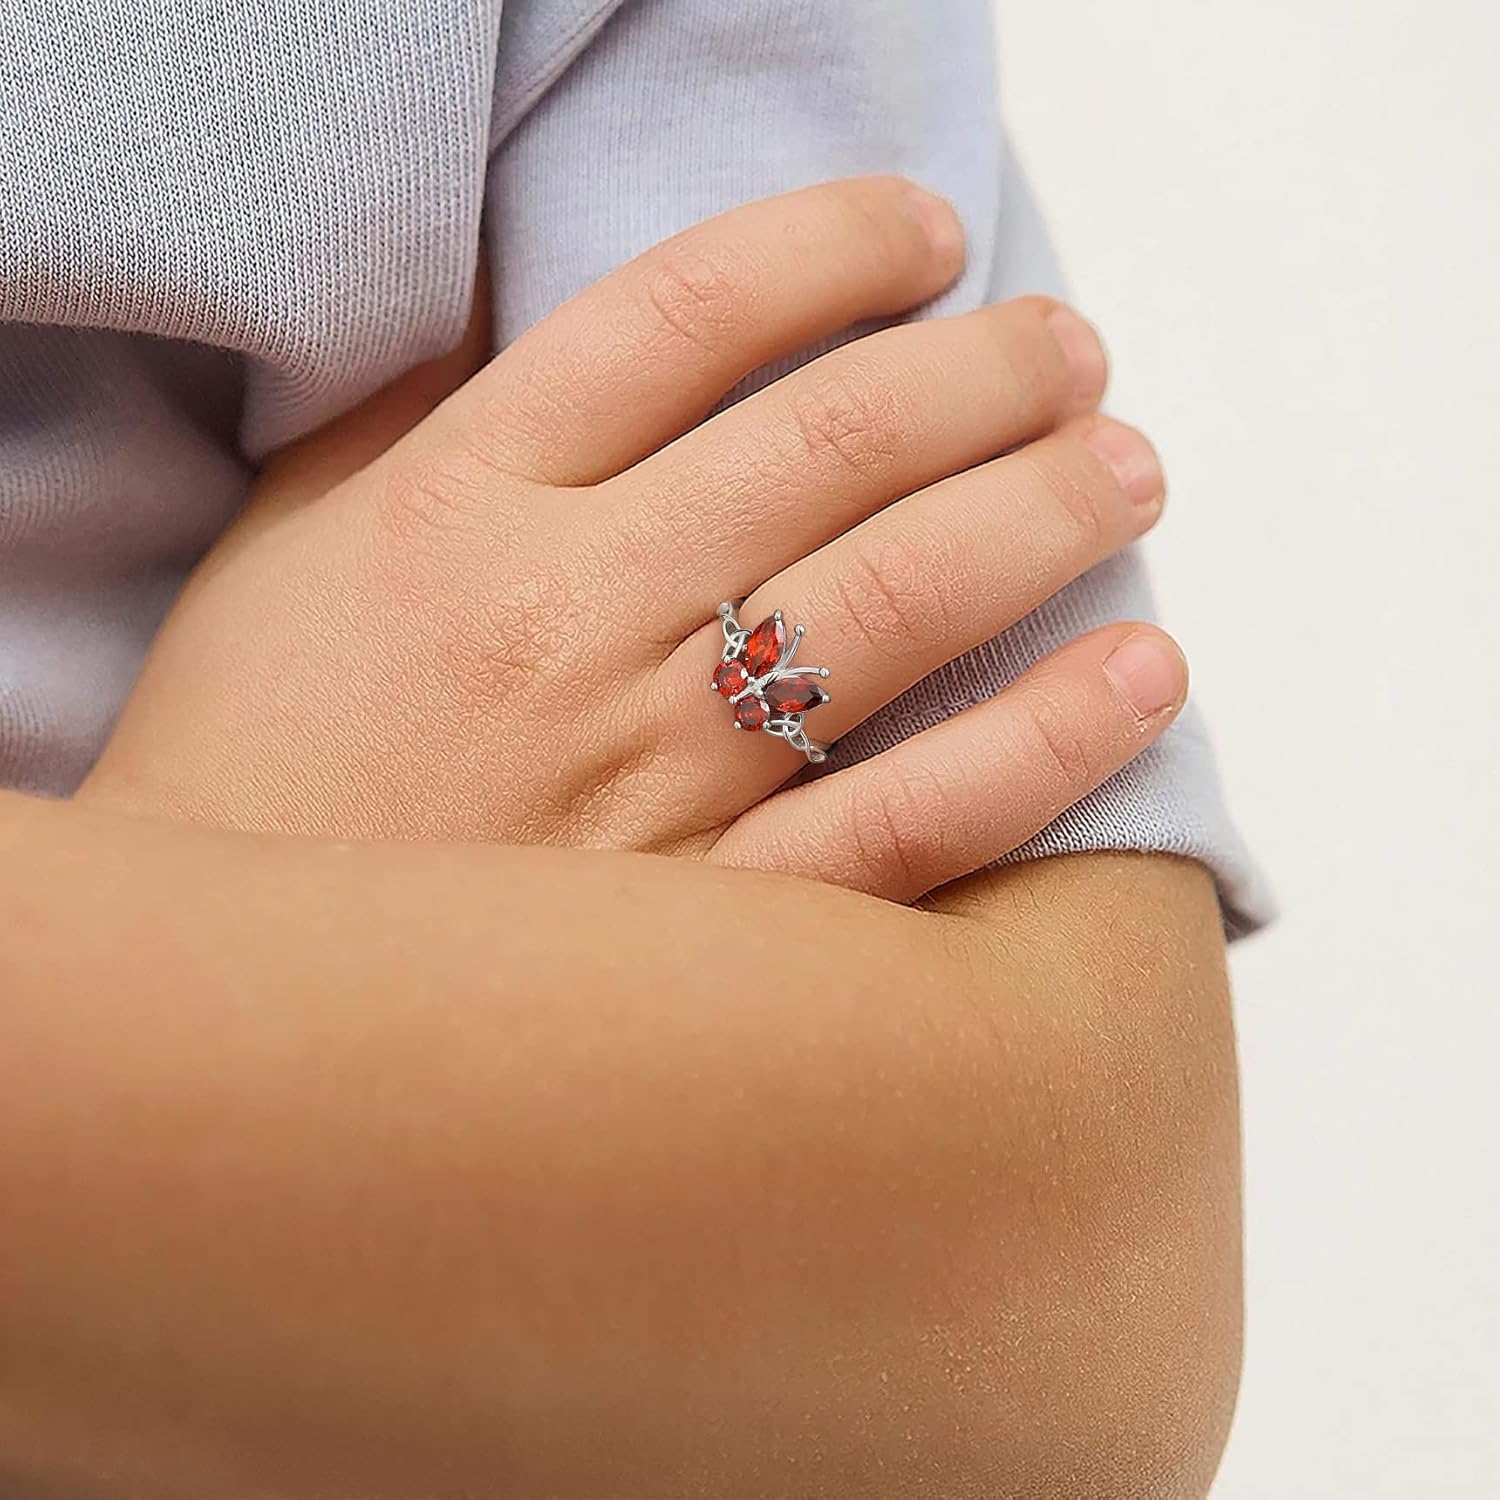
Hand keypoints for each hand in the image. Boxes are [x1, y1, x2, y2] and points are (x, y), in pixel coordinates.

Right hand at [82, 177, 1182, 902]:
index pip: (681, 314)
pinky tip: (1142, 671)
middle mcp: (571, 619)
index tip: (921, 232)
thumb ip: (424, 427)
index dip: (826, 246)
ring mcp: (651, 777)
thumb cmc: (251, 777)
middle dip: (982, 373)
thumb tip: (567, 332)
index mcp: (458, 507)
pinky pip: (909, 821)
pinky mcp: (709, 927)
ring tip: (1126, 464)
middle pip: (827, 442)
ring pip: (897, 605)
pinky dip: (1045, 743)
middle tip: (1071, 351)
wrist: (228, 1019)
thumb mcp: (289, 559)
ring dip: (1042, 512)